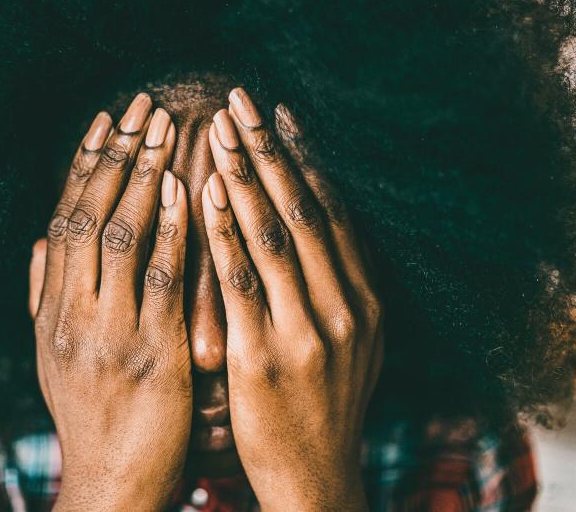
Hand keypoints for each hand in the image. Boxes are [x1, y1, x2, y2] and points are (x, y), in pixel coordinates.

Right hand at [29, 93, 190, 510]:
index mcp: (50, 314)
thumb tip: (40, 242)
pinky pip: (159, 281)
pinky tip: (183, 189)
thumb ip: (45, 298)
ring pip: (118, 237)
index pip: (64, 223)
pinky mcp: (149, 355)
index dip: (84, 168)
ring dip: (142, 176)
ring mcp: (106, 334)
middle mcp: (70, 316)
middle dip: (115, 156)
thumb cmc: (93, 420)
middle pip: (88, 217)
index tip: (105, 122)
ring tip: (163, 127)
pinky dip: (169, 229)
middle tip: (140, 104)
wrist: (110, 486)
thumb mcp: (54, 358)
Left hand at [201, 89, 383, 510]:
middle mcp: (346, 307)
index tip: (279, 115)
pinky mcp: (267, 357)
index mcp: (366, 300)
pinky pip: (242, 281)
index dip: (305, 159)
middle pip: (305, 210)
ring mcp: (309, 332)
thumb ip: (342, 288)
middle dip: (270, 150)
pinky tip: (208, 193)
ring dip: (245, 176)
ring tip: (218, 130)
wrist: (317, 477)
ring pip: (275, 235)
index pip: (333, 212)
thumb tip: (325, 229)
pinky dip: (224, 231)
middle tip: (240, 101)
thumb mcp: (354, 344)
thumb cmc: (324, 407)